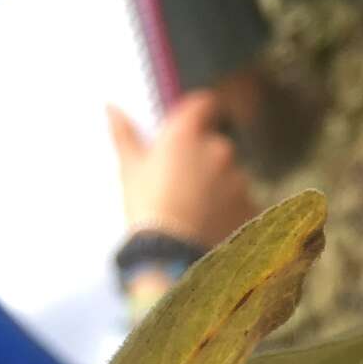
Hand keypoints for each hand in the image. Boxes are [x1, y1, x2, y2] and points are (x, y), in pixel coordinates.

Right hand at [107, 90, 258, 249]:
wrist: (171, 259)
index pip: (205, 104)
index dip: (201, 111)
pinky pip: (243, 204)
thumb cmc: (146, 210)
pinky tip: (211, 226)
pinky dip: (232, 211)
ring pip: (231, 176)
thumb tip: (111, 107)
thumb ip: (125, 134)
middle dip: (205, 160)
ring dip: (220, 188)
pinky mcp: (251, 207)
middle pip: (216, 145)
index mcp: (186, 133)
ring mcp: (238, 179)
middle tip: (184, 186)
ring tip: (196, 213)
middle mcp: (218, 149)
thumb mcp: (130, 170)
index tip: (196, 121)